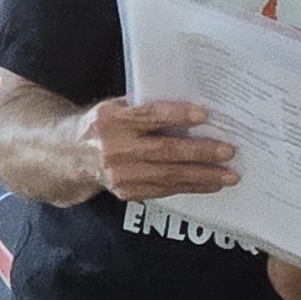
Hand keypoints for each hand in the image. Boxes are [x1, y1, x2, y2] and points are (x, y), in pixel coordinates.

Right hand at [90, 97, 233, 201]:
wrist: (71, 154)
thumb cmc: (105, 124)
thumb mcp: (117, 107)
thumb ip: (146, 108)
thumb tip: (193, 107)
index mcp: (112, 120)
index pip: (149, 117)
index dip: (177, 115)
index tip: (204, 114)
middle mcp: (114, 148)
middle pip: (164, 151)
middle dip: (200, 153)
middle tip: (228, 151)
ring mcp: (119, 174)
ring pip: (168, 176)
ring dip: (203, 176)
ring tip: (229, 175)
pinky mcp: (126, 192)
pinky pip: (164, 190)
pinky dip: (190, 186)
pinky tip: (211, 183)